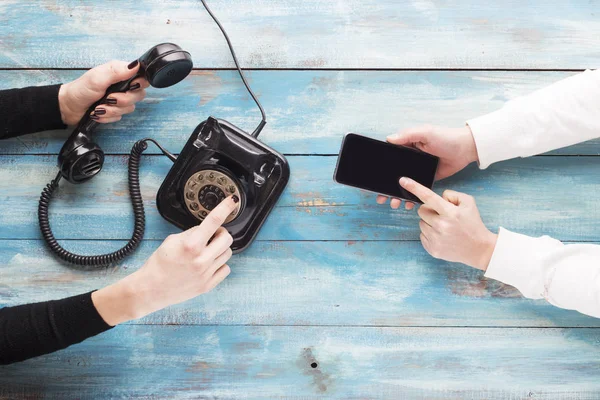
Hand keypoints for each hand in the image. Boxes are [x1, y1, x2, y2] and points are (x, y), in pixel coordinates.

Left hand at [58, 60, 149, 124]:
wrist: (68, 107)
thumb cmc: (81, 89)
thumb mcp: (98, 77)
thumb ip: (116, 71)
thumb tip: (136, 65)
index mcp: (120, 74)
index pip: (142, 77)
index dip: (140, 83)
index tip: (131, 87)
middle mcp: (122, 86)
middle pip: (139, 95)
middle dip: (123, 100)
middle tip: (109, 99)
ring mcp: (119, 99)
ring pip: (129, 108)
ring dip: (112, 110)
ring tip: (99, 108)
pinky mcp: (115, 111)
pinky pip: (120, 117)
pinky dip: (108, 117)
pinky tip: (98, 113)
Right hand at [91, 196, 238, 325]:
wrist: (151, 289)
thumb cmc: (159, 264)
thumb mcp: (172, 240)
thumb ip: (192, 233)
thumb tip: (206, 229)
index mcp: (191, 245)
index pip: (214, 221)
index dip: (225, 208)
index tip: (233, 200)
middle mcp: (201, 259)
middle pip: (227, 238)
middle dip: (221, 233)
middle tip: (212, 235)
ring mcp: (206, 274)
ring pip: (227, 253)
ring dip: (220, 248)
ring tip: (207, 251)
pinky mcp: (208, 285)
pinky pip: (225, 268)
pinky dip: (219, 264)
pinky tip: (208, 264)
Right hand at [376, 125, 478, 209]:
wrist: (465, 149)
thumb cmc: (445, 137)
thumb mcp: (425, 132)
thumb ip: (407, 135)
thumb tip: (389, 139)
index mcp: (406, 147)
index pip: (388, 159)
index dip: (380, 169)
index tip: (373, 181)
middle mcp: (409, 159)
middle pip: (393, 175)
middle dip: (386, 188)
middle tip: (381, 198)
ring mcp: (418, 170)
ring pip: (403, 185)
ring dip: (397, 195)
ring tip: (394, 203)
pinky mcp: (427, 179)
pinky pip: (416, 190)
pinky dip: (411, 197)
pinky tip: (408, 203)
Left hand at [399, 177, 496, 270]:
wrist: (479, 249)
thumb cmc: (473, 223)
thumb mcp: (468, 203)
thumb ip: (451, 195)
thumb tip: (438, 197)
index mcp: (450, 213)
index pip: (429, 197)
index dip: (414, 187)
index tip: (403, 180)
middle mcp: (441, 226)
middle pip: (421, 210)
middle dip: (430, 210)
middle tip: (443, 216)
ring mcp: (436, 239)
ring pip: (421, 223)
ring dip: (430, 222)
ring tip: (445, 227)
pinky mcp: (432, 249)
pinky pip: (422, 235)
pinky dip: (430, 234)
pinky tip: (442, 236)